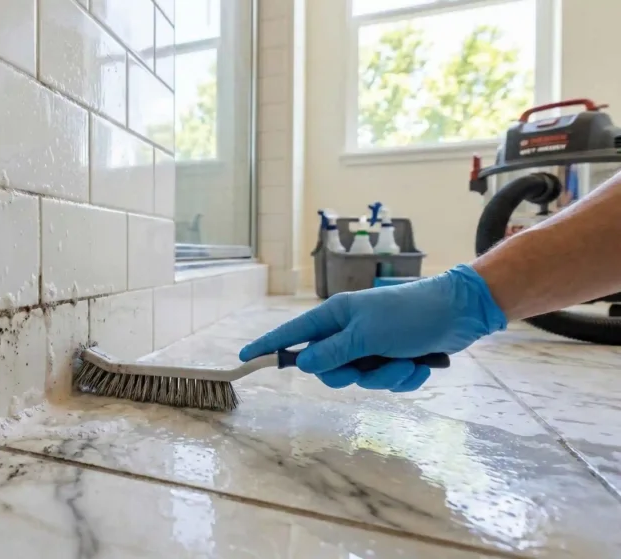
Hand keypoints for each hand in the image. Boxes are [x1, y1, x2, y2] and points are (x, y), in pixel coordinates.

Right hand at [239, 265, 506, 391]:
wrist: (460, 313)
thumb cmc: (408, 315)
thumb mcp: (365, 334)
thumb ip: (331, 352)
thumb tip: (302, 364)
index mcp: (336, 316)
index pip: (293, 333)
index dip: (269, 346)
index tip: (246, 356)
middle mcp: (350, 330)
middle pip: (327, 367)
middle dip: (348, 375)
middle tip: (363, 367)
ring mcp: (373, 345)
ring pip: (360, 378)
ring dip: (385, 376)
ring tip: (405, 362)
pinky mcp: (394, 357)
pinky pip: (386, 381)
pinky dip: (404, 378)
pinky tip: (419, 365)